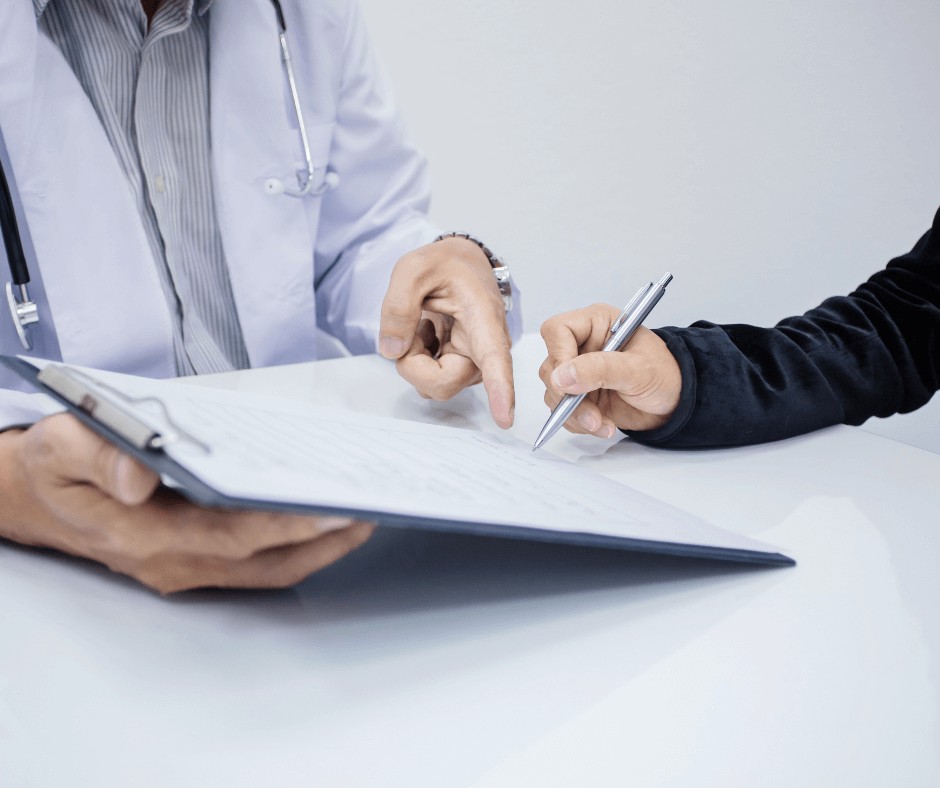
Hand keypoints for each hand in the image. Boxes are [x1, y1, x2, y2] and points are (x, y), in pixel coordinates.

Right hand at [0, 415, 372, 593]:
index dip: (282, 524)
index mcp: (142, 534)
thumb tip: (139, 476)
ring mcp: (187, 566)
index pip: (226, 535)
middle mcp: (172, 560)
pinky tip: (326, 521)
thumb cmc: (55, 470)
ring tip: (363, 515)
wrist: (38, 499)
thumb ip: (95, 455)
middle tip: (369, 507)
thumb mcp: (58, 446)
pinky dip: (298, 545)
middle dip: (320, 537)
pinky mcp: (198, 560)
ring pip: (268, 567)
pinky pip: (258, 563)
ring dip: (319, 547)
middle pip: (262, 557)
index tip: (328, 507)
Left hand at [378, 237, 513, 428]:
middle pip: (443, 383)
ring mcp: (471, 364)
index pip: (495, 361)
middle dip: (412, 362)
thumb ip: (397, 306)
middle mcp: (484, 350)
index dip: (500, 391)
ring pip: (433, 384)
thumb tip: (392, 351)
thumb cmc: (446, 264)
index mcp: (483, 320)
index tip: (505, 418)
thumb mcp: (413, 268)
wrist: (461, 264)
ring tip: (424, 324)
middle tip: (412, 326)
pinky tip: (427, 334)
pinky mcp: (459, 369)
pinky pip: (428, 380)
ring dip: (414, 357)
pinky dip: (416, 359)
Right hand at [539, 303, 681, 437]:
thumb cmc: (665, 374)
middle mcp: (582, 346)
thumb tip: (563, 376)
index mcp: (596, 324)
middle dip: (567, 395)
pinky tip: (603, 425)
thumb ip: (600, 369)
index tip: (568, 381)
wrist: (675, 402)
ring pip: (554, 393)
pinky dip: (579, 424)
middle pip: (551, 366)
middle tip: (590, 413)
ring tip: (601, 423)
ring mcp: (579, 373)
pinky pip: (563, 412)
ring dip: (574, 414)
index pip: (557, 331)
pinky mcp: (579, 396)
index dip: (558, 355)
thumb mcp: (637, 369)